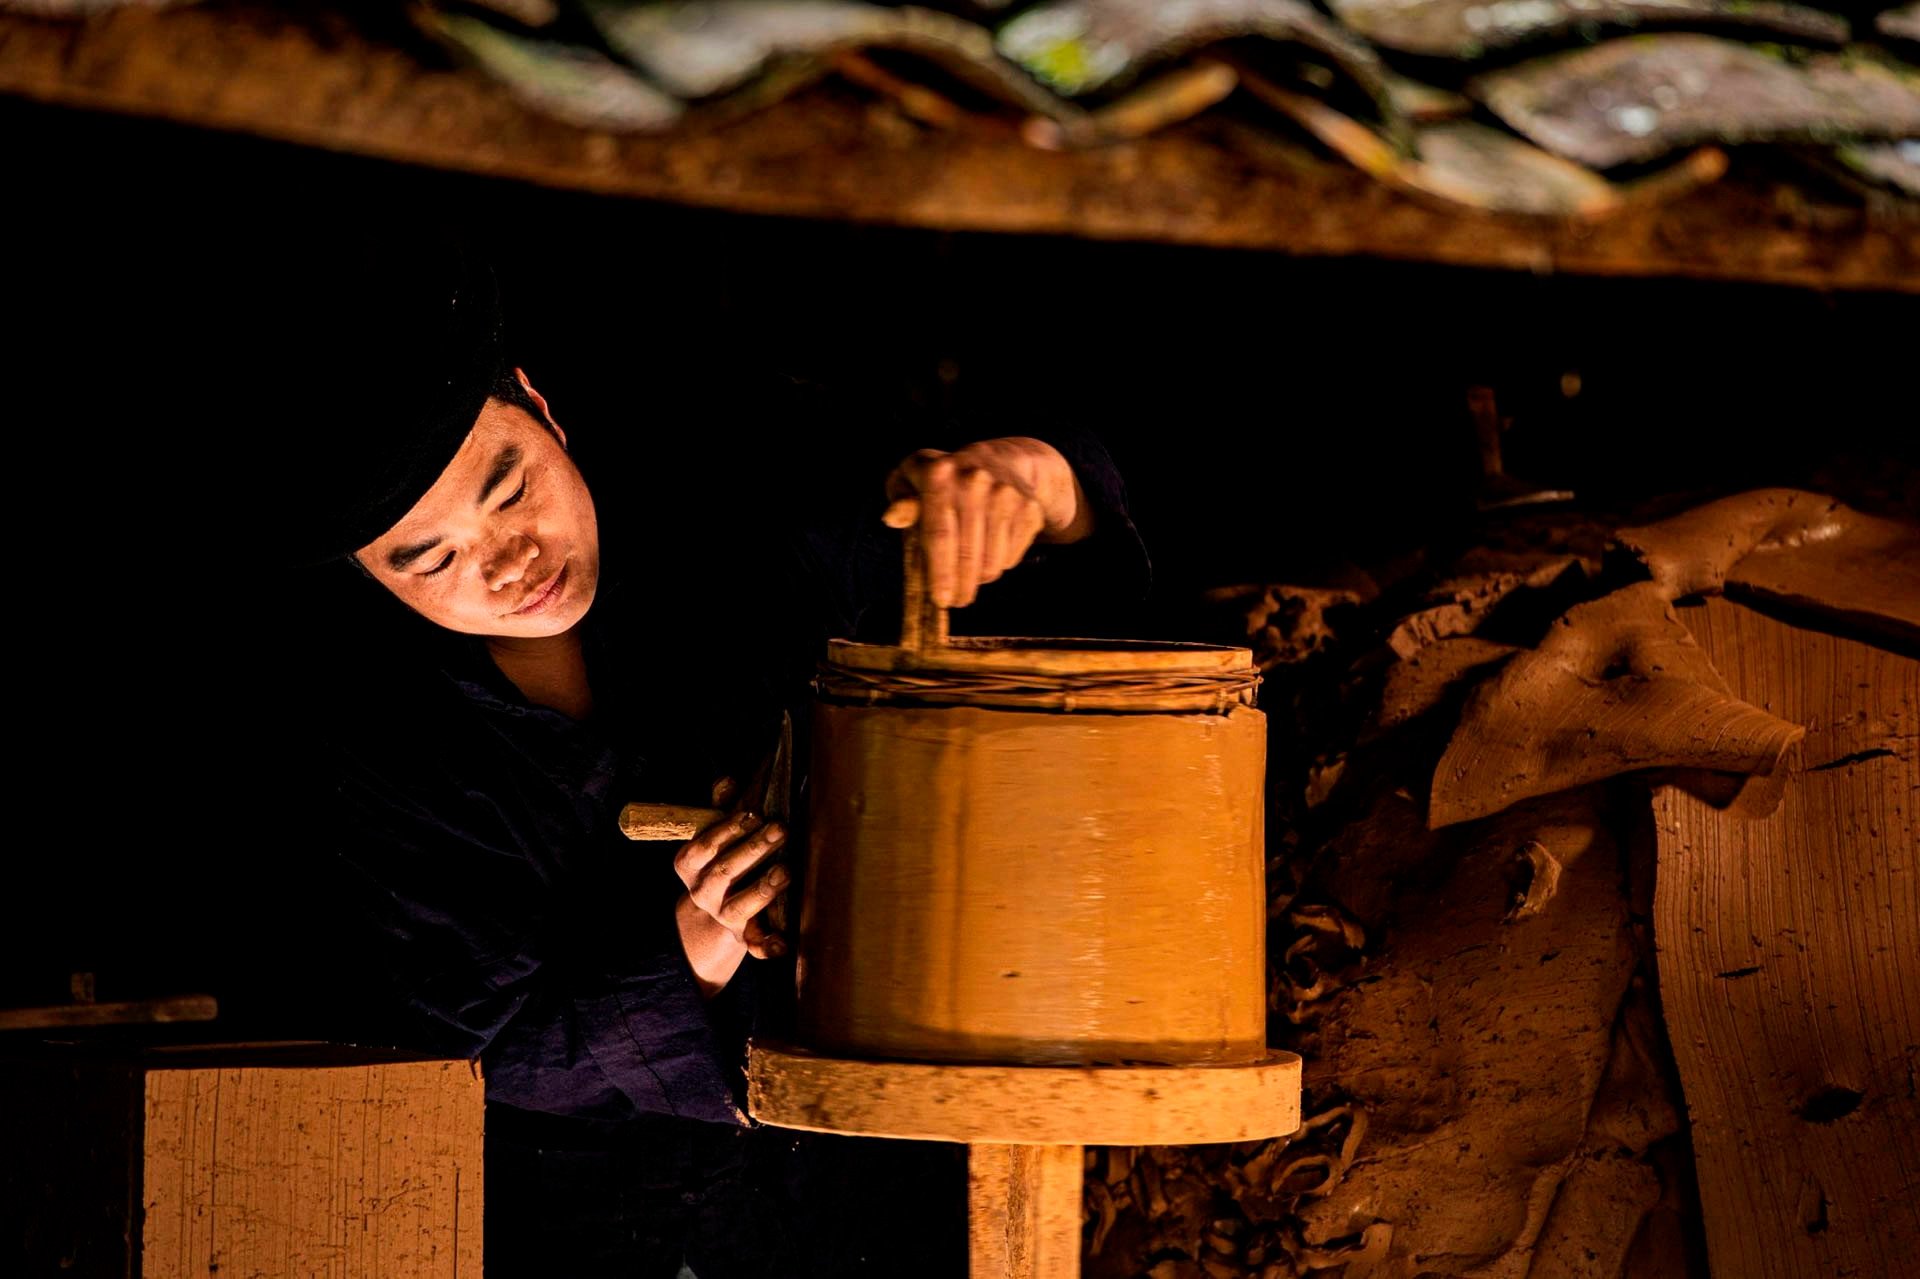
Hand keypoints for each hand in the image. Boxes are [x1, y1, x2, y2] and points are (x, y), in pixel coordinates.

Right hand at [672, 810, 788, 997]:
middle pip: (725, 872)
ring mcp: (723, 915)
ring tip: (786, 870)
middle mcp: (703, 892)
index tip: (752, 813)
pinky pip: (755, 945)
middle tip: (780, 829)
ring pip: (740, 907)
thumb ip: (720, 808)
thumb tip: (729, 780)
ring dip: (763, 889)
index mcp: (690, 865)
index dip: (727, 829)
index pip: (703, 847)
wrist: (713, 914)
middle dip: (753, 850)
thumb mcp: (714, 836)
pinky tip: (782, 943)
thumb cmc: (721, 861)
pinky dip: (768, 945)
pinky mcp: (745, 936)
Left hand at [883, 437, 1093, 607]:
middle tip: (956, 601)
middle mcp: (976, 480)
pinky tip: (989, 552)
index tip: (941, 600)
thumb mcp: (913, 481)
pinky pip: (1011, 558)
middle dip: (960, 587)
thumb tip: (892, 518)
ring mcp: (1007, 495)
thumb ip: (901, 501)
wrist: (1002, 460)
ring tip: (970, 572)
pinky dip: (998, 564)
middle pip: (968, 554)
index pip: (940, 534)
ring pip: (992, 562)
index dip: (940, 573)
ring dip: (979, 578)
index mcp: (939, 474)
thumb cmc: (945, 480)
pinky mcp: (1029, 509)